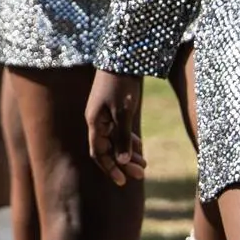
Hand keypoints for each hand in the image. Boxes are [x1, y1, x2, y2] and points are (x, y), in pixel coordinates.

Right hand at [85, 70, 145, 185]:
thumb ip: (122, 137)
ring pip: (115, 140)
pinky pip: (119, 130)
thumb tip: (123, 162)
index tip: (123, 182)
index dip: (110, 169)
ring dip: (128, 153)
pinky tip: (140, 148)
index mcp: (95, 123)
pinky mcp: (113, 109)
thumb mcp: (124, 112)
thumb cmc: (121, 84)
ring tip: (145, 164)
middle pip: (108, 149)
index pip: (99, 153)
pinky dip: (128, 140)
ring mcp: (104, 115)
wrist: (122, 57)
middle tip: (142, 175)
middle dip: (124, 164)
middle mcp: (97, 121)